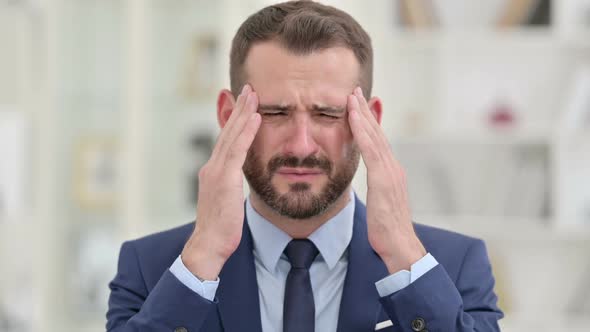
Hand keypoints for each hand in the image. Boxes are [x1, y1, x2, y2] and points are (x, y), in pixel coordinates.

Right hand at [181, 84, 260, 279]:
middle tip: (249, 88)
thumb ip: (231, 186)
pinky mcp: (224, 179)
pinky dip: (246, 131)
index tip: (245, 104)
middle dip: (238, 109)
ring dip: (243, 112)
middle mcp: (212, 167)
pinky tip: (256, 117)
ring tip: (253, 93)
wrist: (208, 246)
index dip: (235, 121)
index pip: (226, 141)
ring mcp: (216, 172)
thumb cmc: (221, 229)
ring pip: (231, 135)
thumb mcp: (226, 202)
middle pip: (227, 132)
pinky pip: (237, 150)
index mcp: (214, 172)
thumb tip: (239, 180)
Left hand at [347, 87, 425, 272]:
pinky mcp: (384, 180)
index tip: (358, 105)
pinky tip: (352, 117)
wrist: (400, 247)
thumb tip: (372, 183)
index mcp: (390, 173)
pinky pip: (370, 150)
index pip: (378, 142)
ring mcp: (390, 173)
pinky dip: (362, 131)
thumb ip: (377, 188)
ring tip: (352, 96)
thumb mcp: (381, 203)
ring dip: (362, 114)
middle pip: (377, 133)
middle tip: (355, 90)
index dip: (368, 122)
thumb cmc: (387, 230)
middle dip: (365, 110)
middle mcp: (393, 168)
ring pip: (374, 136)